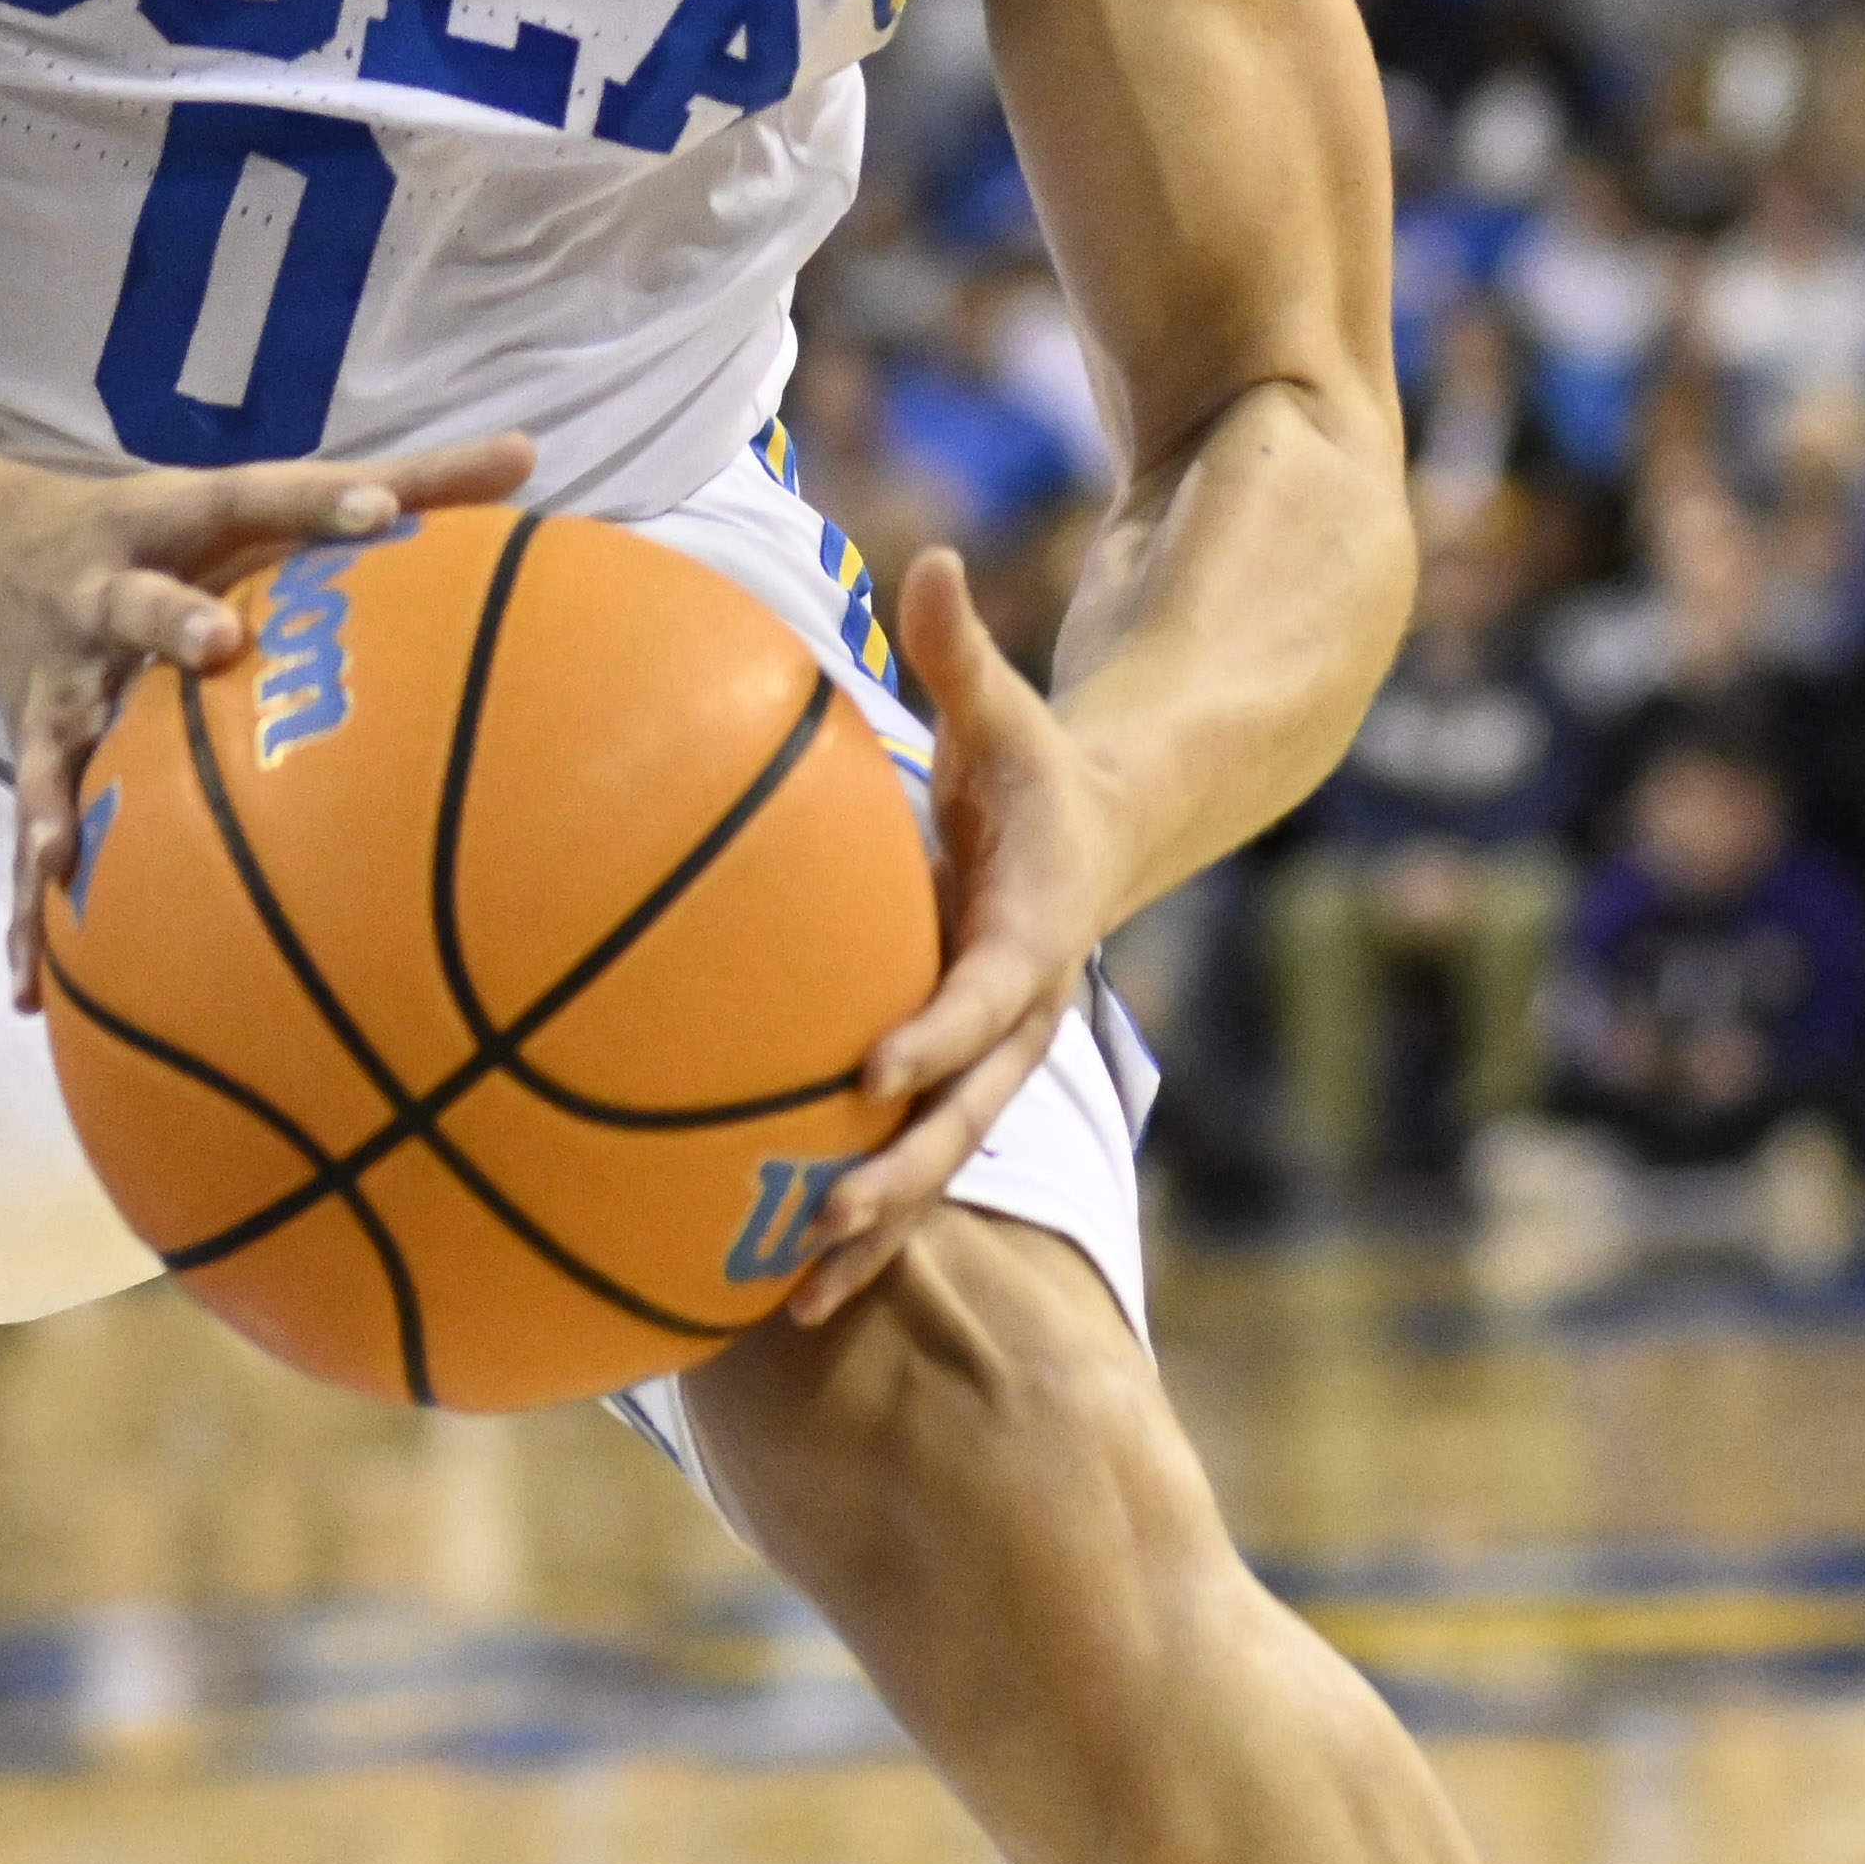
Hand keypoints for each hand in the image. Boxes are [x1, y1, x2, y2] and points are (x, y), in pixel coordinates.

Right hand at [0, 429, 535, 1011]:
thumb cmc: (168, 530)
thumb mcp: (258, 496)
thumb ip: (403, 478)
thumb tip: (528, 453)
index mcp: (175, 522)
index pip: (255, 499)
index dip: (316, 501)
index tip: (382, 511)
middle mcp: (105, 591)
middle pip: (135, 601)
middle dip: (170, 619)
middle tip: (218, 644)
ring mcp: (60, 677)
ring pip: (59, 736)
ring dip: (57, 793)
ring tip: (60, 853)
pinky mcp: (31, 749)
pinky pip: (28, 835)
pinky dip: (29, 913)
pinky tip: (34, 989)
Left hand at [781, 549, 1130, 1325]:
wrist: (1100, 834)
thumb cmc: (1031, 764)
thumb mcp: (1006, 709)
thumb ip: (964, 653)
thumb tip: (933, 557)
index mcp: (1030, 931)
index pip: (988, 993)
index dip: (938, 1031)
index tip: (874, 1070)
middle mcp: (1012, 1016)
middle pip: (963, 1114)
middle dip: (900, 1177)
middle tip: (827, 1228)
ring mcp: (984, 1061)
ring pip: (931, 1164)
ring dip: (868, 1234)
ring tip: (789, 1305)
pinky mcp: (949, 1077)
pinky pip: (900, 1155)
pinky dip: (849, 1220)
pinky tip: (763, 1280)